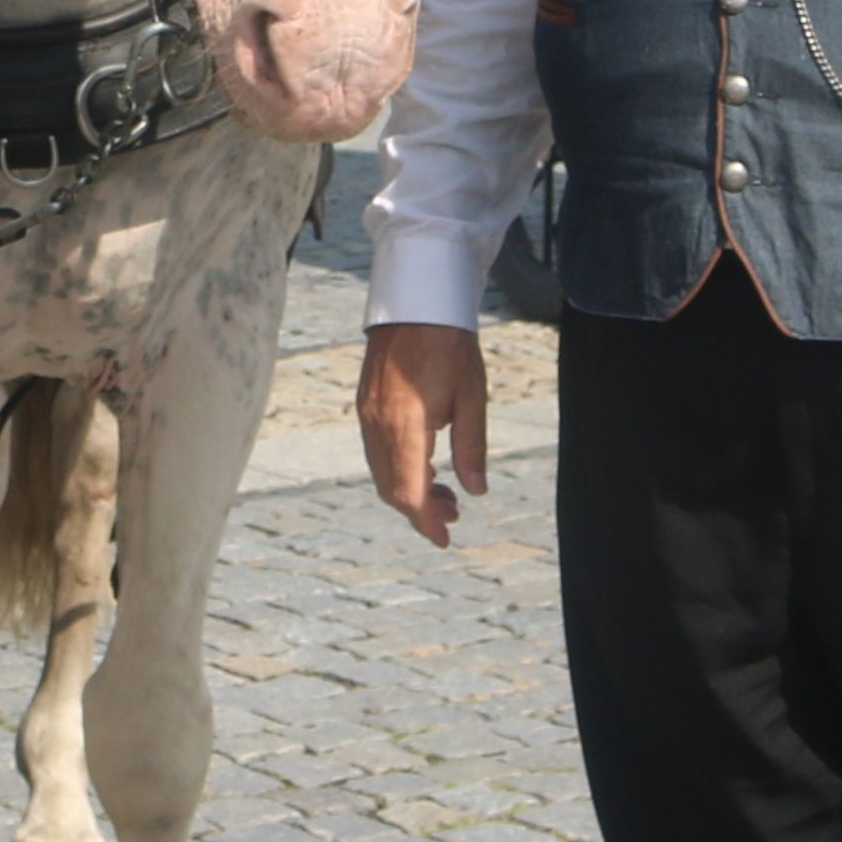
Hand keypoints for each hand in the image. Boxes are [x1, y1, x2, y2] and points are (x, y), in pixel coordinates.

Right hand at [359, 320, 489, 547]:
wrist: (416, 302)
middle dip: (419, 510)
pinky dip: (398, 468)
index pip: (409, 493)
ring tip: (445, 492)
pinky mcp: (366, 404)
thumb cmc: (450, 345)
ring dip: (408, 490)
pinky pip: (377, 451)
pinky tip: (424, 464)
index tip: (445, 538)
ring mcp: (367, 414)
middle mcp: (378, 425)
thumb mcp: (472, 397)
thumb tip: (475, 491)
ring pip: (381, 471)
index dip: (426, 522)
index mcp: (405, 427)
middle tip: (453, 514)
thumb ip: (472, 448)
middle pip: (391, 488)